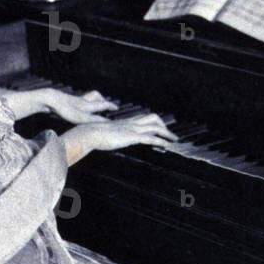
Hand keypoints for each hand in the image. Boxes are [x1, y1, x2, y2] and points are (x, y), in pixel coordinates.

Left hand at [43, 88, 117, 123]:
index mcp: (87, 105)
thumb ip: (94, 120)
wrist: (50, 99)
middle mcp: (82, 101)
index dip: (110, 106)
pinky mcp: (66, 101)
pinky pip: (77, 100)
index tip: (117, 108)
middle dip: (102, 100)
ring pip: (86, 97)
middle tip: (107, 104)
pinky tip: (78, 107)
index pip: (101, 104)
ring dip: (92, 99)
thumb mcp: (80, 117)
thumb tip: (108, 124)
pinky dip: (81, 102)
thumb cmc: (65, 109)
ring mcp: (73, 100)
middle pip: (95, 97)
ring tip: (95, 103)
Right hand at [62, 114, 177, 165]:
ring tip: (174, 140)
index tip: (158, 130)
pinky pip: (151, 137)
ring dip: (167, 133)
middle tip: (169, 135)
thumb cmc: (93, 135)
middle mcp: (131, 123)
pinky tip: (167, 145)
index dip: (153, 123)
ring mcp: (132, 129)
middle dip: (163, 126)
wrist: (89, 133)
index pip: (143, 119)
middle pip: (152, 118)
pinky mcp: (132, 136)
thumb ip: (109, 136)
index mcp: (125, 123)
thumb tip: (108, 141)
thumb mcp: (104, 135)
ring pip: (155, 127)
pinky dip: (161, 140)